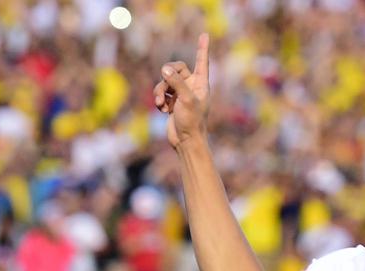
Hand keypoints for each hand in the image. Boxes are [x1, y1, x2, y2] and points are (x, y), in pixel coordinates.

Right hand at [154, 33, 210, 148]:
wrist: (186, 141)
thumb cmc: (192, 121)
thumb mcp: (185, 100)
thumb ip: (176, 82)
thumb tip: (164, 69)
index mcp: (201, 83)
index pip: (202, 61)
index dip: (202, 48)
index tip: (205, 34)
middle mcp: (192, 86)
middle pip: (176, 68)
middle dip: (167, 74)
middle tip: (163, 78)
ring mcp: (181, 93)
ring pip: (165, 81)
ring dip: (159, 90)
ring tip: (160, 103)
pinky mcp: (172, 101)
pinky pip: (161, 92)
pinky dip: (159, 99)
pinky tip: (162, 110)